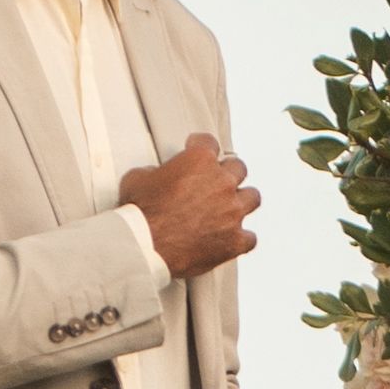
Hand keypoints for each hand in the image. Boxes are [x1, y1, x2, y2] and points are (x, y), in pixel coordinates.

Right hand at [121, 135, 259, 275]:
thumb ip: (154, 171)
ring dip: (241, 201)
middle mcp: (222, 182)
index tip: (199, 149)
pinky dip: (241, 238)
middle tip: (216, 182)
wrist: (144, 246)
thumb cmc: (139, 212)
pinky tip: (231, 239)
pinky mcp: (234, 240)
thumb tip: (156, 176)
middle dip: (227, 173)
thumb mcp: (137, 178)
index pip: (210, 142)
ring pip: (252, 197)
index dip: (201, 145)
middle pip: (238, 168)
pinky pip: (250, 237)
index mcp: (199, 160)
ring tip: (230, 207)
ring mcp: (232, 211)